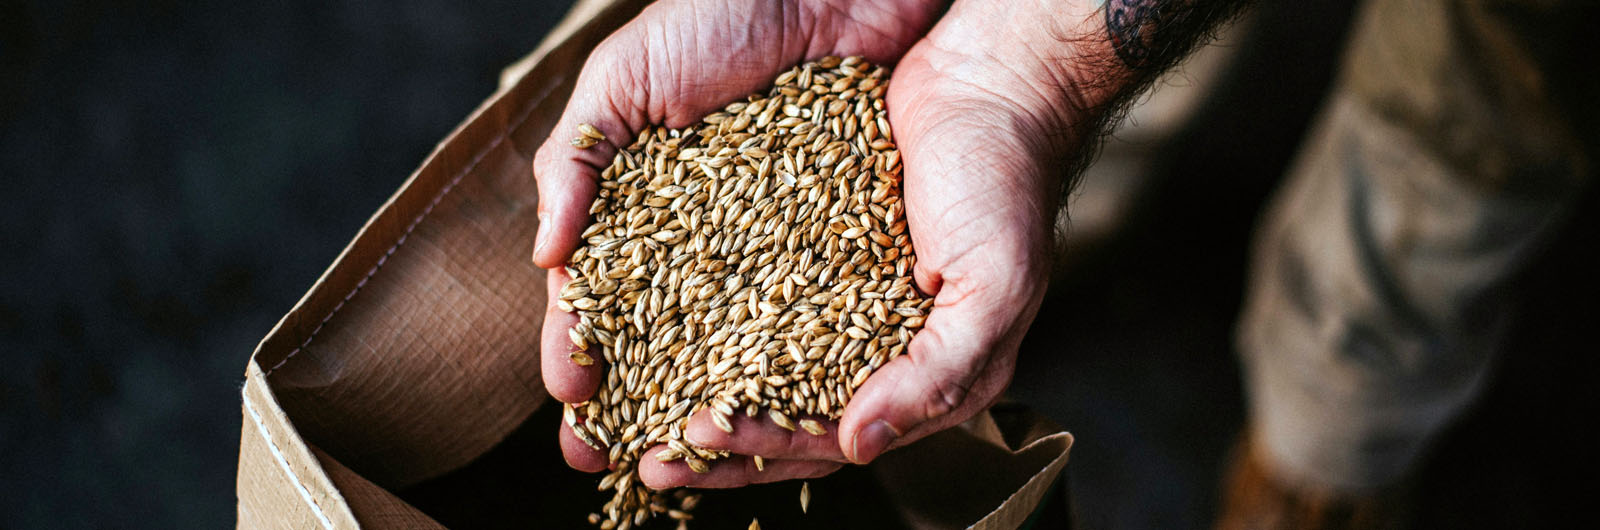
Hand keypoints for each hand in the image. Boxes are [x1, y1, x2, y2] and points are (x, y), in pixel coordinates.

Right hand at [532, 0, 945, 482]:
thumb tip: (544, 253)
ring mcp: (768, 238)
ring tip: (689, 452)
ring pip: (730, 335)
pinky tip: (777, 401)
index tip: (572, 399)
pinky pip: (807, 307)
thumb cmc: (721, 12)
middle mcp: (702, 230)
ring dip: (705, 396)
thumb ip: (576, 157)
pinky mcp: (834, 235)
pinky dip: (788, 355)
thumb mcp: (625, 75)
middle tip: (612, 459)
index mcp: (640, 198)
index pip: (599, 288)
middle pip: (660, 332)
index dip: (578, 344)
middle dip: (633, 398)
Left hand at [662, 1, 1097, 485]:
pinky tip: (668, 326)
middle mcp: (882, 350)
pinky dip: (713, 320)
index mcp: (930, 377)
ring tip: (644, 406)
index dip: (767, 445)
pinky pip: (757, 300)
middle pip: (789, 415)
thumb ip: (936, 376)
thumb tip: (861, 444)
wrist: (988, 84)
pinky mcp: (816, 254)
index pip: (836, 436)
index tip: (701, 437)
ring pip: (763, 366)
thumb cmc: (1005, 183)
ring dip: (705, 390)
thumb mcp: (993, 288)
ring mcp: (844, 301)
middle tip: (650, 454)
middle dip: (721, 443)